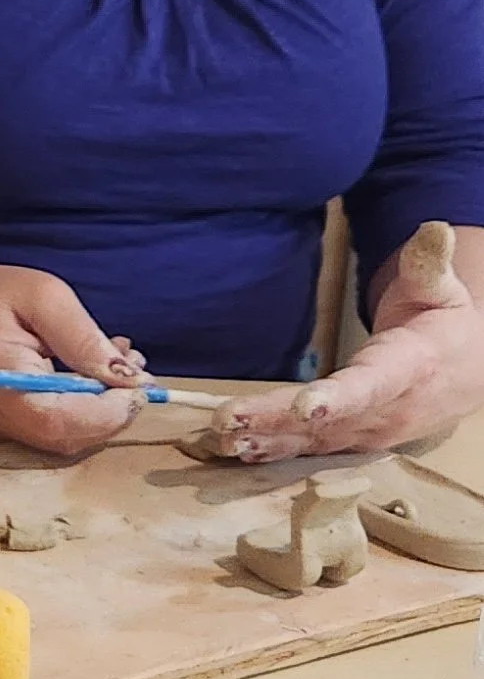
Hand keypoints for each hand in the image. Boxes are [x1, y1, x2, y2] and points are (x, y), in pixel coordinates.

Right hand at [0, 256, 145, 457]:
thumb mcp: (46, 295)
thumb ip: (83, 337)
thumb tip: (127, 379)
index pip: (53, 418)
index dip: (104, 413)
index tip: (140, 387)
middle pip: (63, 437)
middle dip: (112, 412)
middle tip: (136, 371)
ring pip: (65, 440)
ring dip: (105, 413)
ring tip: (120, 368)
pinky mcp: (7, 426)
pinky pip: (56, 432)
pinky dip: (89, 413)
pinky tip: (98, 379)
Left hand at [206, 221, 483, 463]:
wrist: (468, 372)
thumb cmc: (445, 323)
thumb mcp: (441, 289)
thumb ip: (428, 263)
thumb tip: (434, 227)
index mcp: (408, 369)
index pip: (370, 385)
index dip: (338, 398)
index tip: (306, 406)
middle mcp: (387, 410)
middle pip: (327, 420)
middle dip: (276, 420)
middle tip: (227, 419)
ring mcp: (369, 431)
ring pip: (313, 440)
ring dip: (266, 439)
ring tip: (219, 438)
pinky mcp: (352, 440)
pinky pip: (310, 449)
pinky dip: (274, 450)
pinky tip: (237, 449)